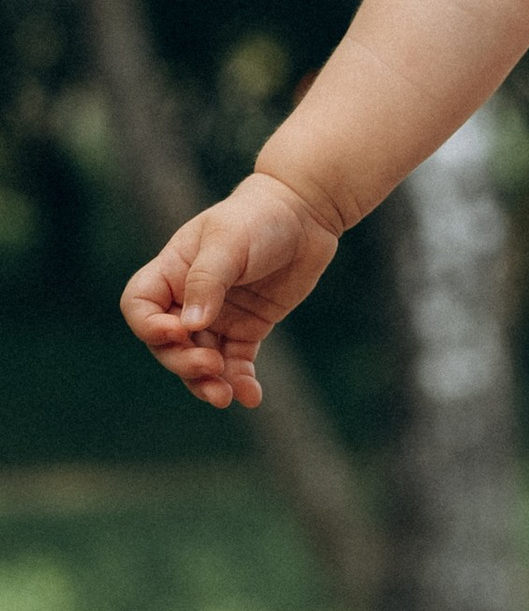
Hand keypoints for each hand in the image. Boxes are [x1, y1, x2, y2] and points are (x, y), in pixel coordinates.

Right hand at [119, 172, 341, 407]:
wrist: (306, 214)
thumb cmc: (258, 217)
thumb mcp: (228, 242)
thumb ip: (207, 282)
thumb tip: (190, 328)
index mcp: (171, 271)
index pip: (140, 307)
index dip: (149, 327)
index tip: (179, 331)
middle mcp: (188, 298)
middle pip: (168, 344)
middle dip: (183, 362)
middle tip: (211, 368)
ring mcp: (217, 316)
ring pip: (200, 360)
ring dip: (208, 382)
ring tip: (225, 396)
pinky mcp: (247, 328)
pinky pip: (236, 363)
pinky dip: (240, 381)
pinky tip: (250, 396)